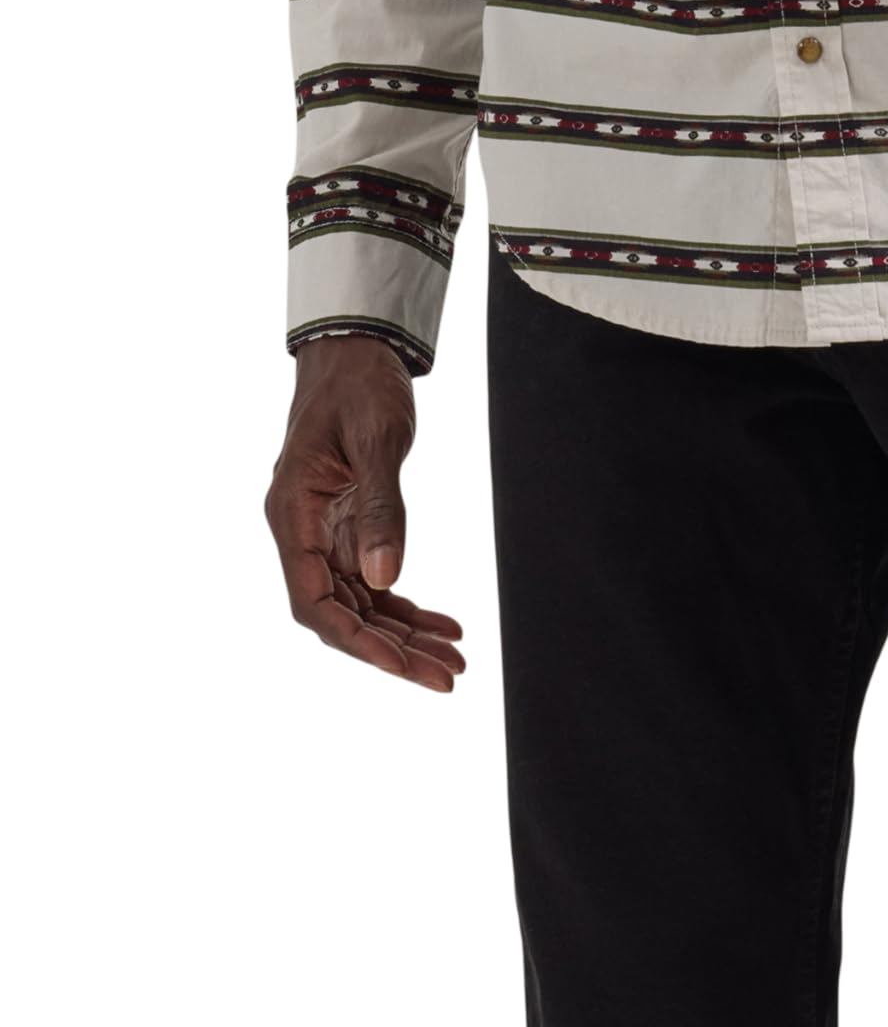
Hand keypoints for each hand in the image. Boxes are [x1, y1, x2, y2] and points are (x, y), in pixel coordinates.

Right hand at [265, 337, 464, 691]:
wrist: (356, 350)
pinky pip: (374, 584)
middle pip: (342, 614)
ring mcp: (324, 535)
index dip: (356, 640)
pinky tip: (446, 626)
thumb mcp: (377, 440)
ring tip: (457, 659)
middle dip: (394, 650)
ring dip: (407, 636)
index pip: (314, 601)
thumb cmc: (360, 385)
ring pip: (362, 605)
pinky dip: (408, 608)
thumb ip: (383, 508)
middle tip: (449, 676)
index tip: (401, 664)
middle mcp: (301, 533)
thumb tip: (386, 576)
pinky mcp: (348, 530)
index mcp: (292, 514)